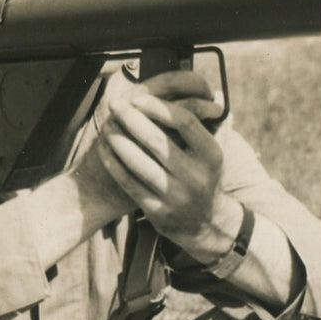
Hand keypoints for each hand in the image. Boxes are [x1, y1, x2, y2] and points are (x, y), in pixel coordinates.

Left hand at [95, 70, 239, 258]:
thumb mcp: (215, 154)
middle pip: (157, 141)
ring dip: (118, 140)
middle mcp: (196, 177)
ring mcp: (176, 196)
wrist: (206, 224)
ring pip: (138, 163)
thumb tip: (215, 94)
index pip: (185, 122)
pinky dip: (114, 164)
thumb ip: (212, 125)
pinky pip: (129, 183)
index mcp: (212, 156)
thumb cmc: (205, 177)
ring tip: (107, 124)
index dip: (159, 107)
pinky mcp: (158, 211)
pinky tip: (105, 149)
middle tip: (115, 103)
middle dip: (132, 119)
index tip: (139, 97)